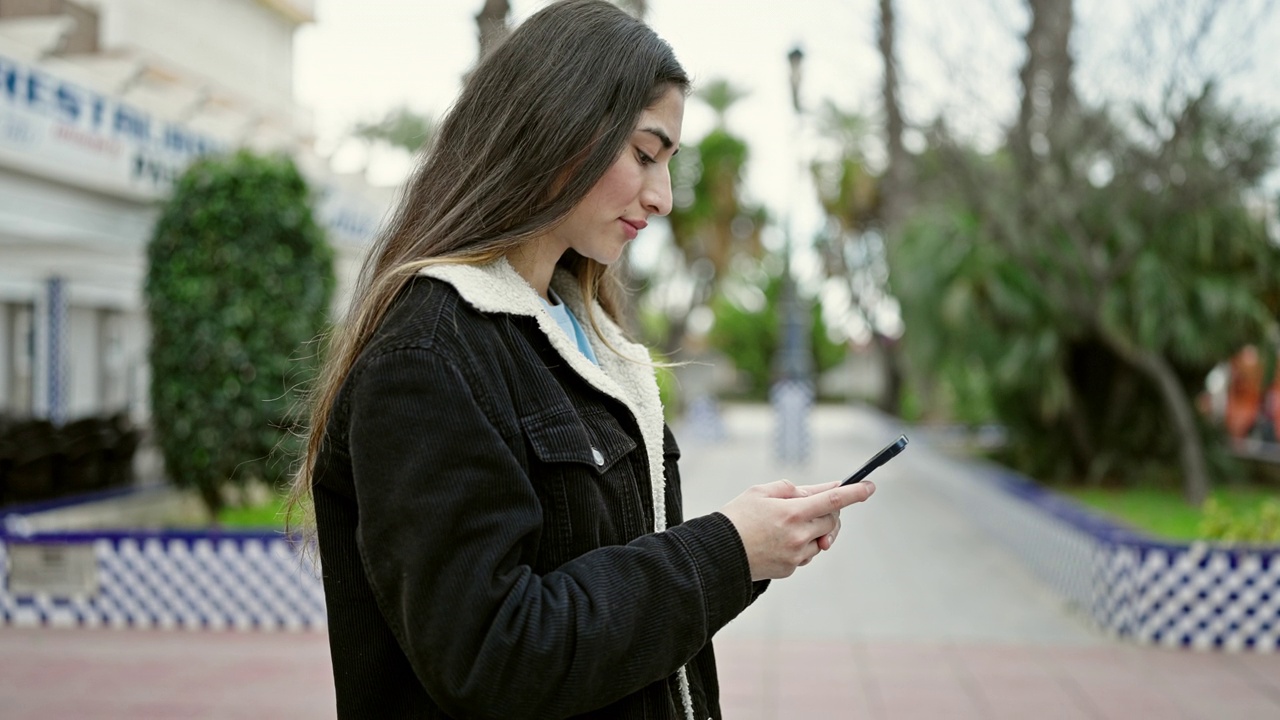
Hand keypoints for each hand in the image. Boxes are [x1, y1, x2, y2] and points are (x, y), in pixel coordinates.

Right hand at [719, 479, 875, 581]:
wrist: (718, 552)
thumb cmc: (737, 517)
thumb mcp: (761, 492)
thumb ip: (793, 489)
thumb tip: (821, 491)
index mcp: (792, 512)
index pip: (833, 500)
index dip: (854, 492)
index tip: (870, 487)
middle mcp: (798, 535)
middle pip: (832, 520)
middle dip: (830, 512)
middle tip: (816, 506)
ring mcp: (796, 555)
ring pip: (822, 539)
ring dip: (816, 529)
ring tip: (789, 525)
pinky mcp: (790, 569)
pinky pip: (807, 554)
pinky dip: (802, 545)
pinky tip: (780, 541)